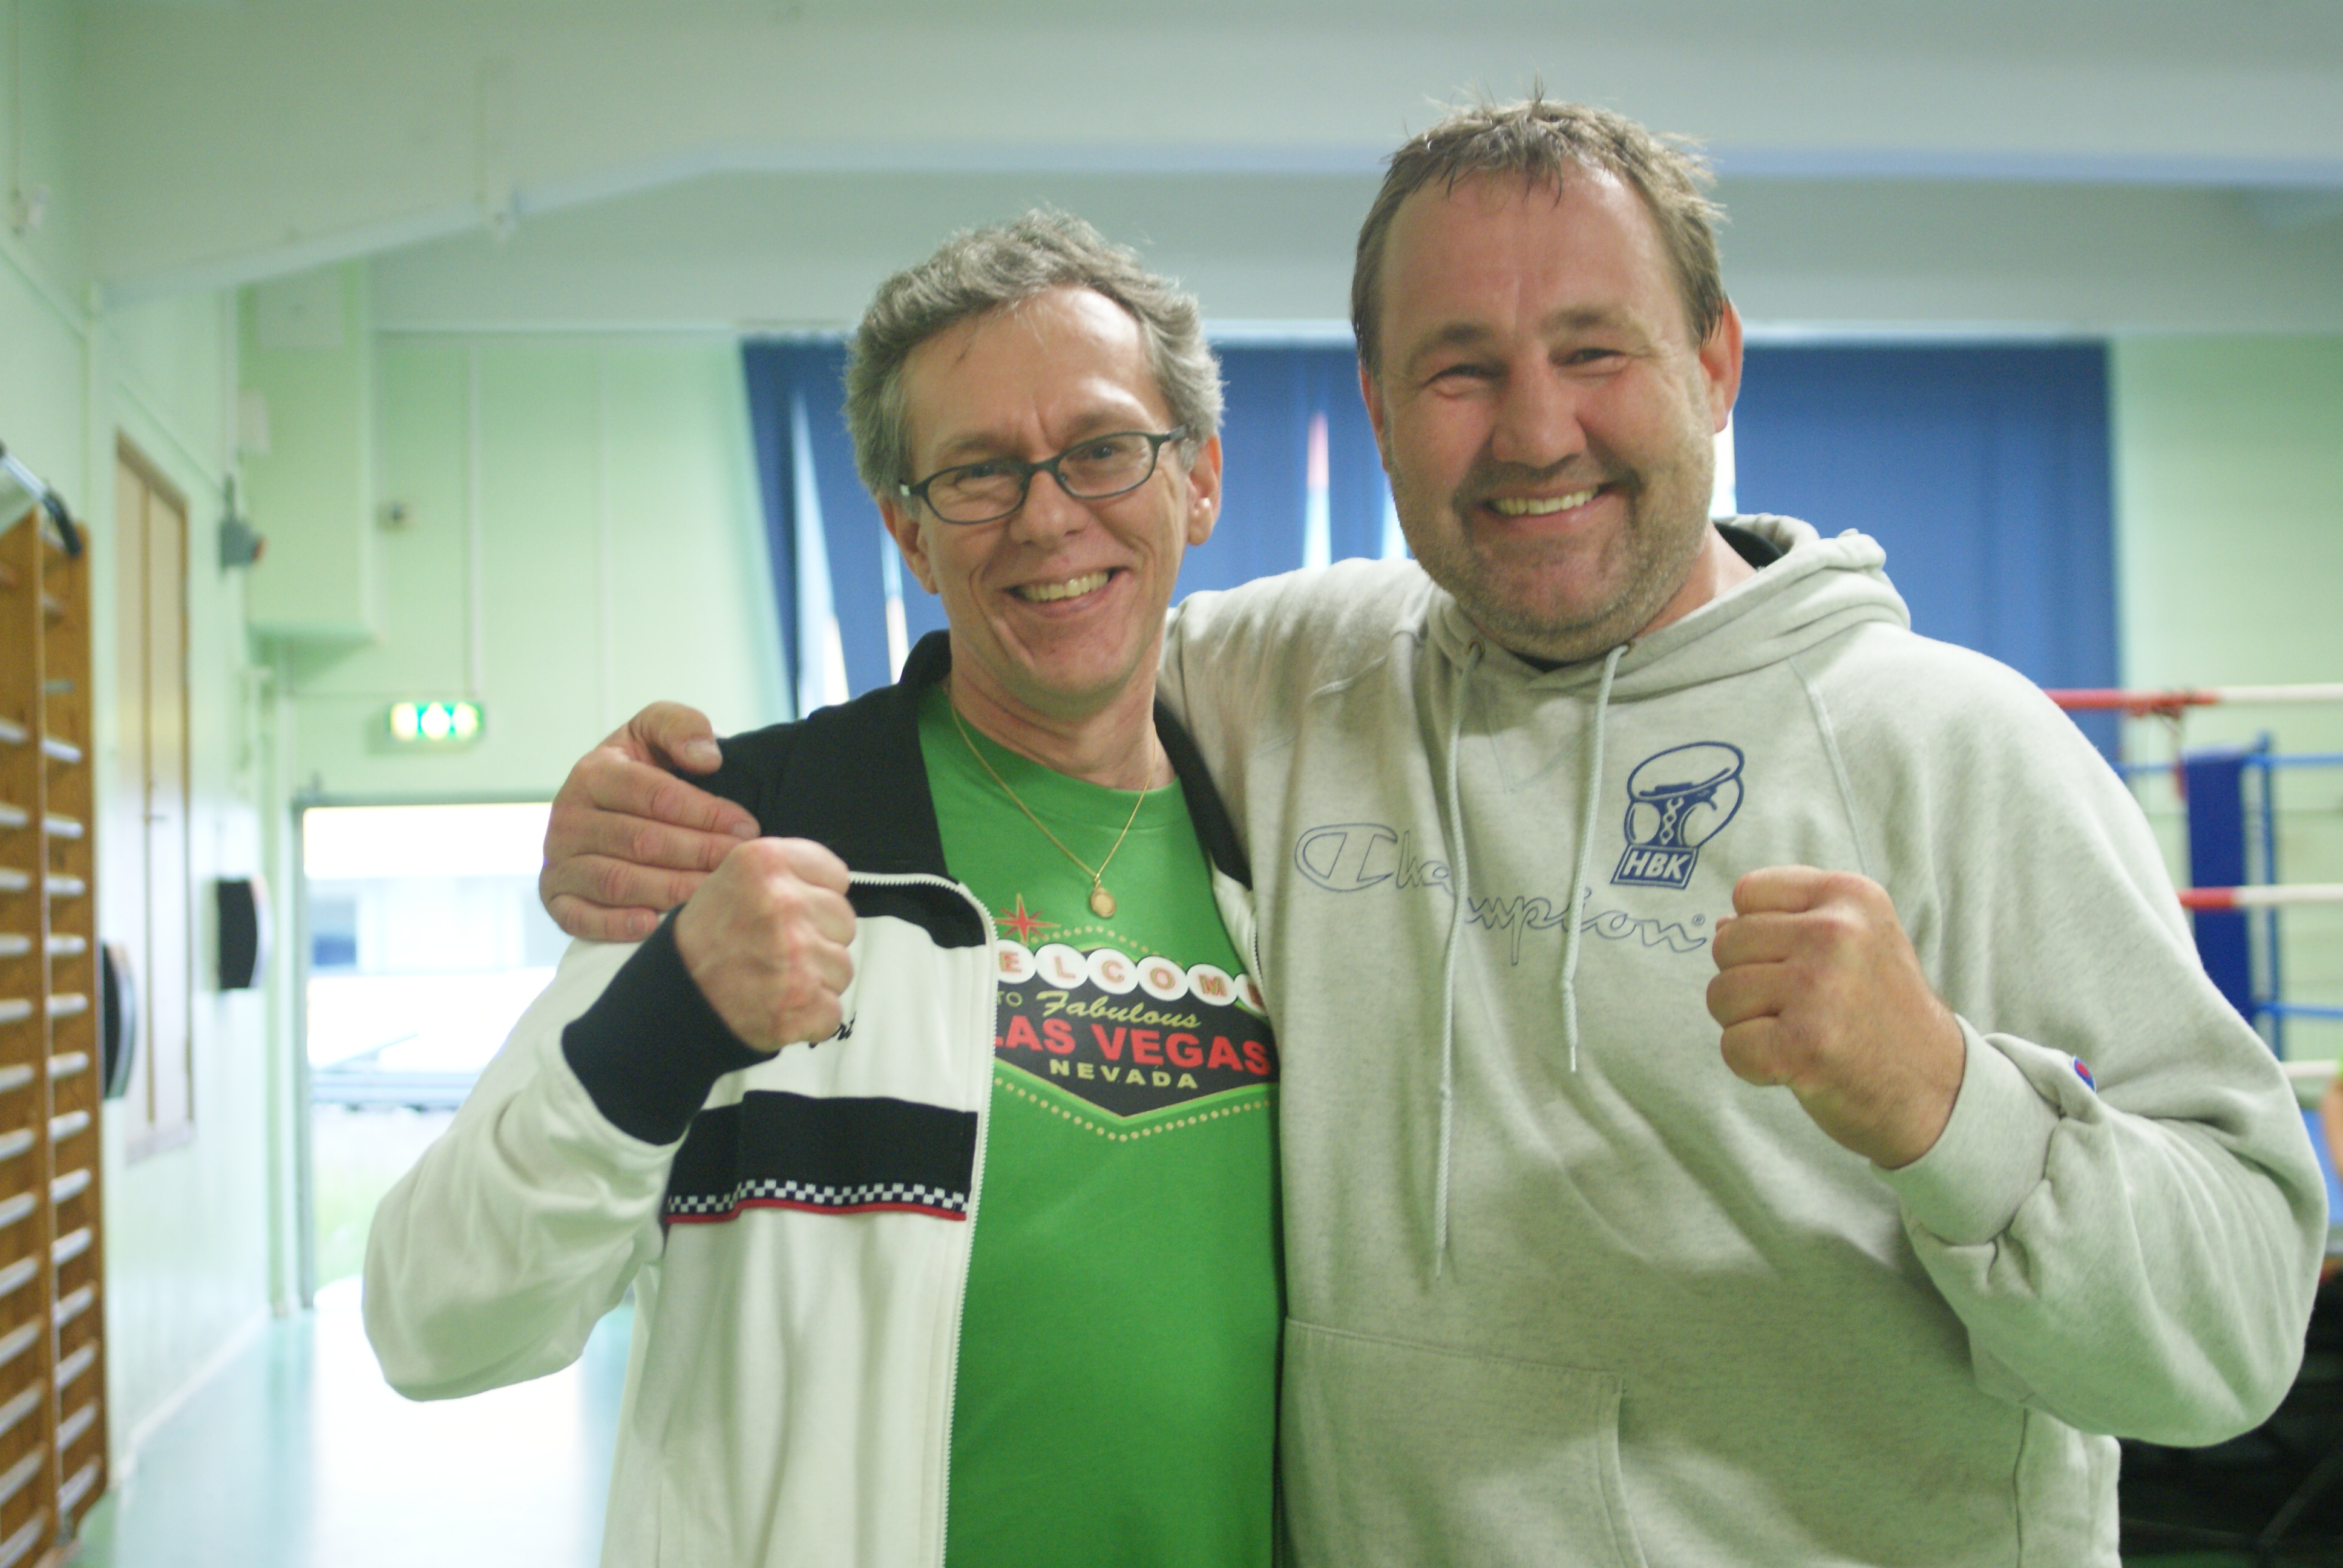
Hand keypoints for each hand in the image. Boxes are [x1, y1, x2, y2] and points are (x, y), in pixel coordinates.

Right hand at [540, 703, 759, 940]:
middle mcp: (567, 816)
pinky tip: (652, 925)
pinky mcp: (554, 896)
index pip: (654, 795)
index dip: (705, 813)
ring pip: (617, 880)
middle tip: (737, 863)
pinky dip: (614, 924)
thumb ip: (681, 727)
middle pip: (640, 841)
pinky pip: (579, 917)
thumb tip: (706, 758)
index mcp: (592, 772)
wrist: (604, 806)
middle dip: (697, 853)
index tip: (746, 827)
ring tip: (713, 893)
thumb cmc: (642, 769)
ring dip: (670, 890)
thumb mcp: (657, 732)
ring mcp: (558, 859)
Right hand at [674, 837, 856, 1051]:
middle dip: (819, 938)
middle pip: (844, 921)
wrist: (673, 1000)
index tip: (795, 912)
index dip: (817, 898)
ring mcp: (795, 955)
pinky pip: (833, 1009)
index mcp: (765, 864)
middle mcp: (783, 904)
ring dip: (816, 978)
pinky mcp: (802, 1002)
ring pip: (842, 967)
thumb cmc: (703, 943)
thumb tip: (831, 884)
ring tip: (775, 977)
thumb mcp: (732, 880)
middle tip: (778, 949)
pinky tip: (779, 1004)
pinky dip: (811, 1015)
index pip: (836, 876)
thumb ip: (783, 874)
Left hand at [1706, 867, 1964, 1168]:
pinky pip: (1731, 1045)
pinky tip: (1795, 1065)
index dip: (1756, 935)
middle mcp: (1837, 933)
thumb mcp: (1858, 944)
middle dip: (1747, 981)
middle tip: (1800, 1009)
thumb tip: (1720, 925)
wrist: (1939, 1091)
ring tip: (1800, 1033)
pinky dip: (1752, 1065)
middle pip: (1727, 943)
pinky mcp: (1803, 1045)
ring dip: (1747, 1023)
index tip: (1797, 963)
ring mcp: (1820, 988)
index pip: (1748, 893)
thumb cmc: (1881, 1014)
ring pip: (1721, 993)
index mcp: (1850, 897)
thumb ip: (1790, 924)